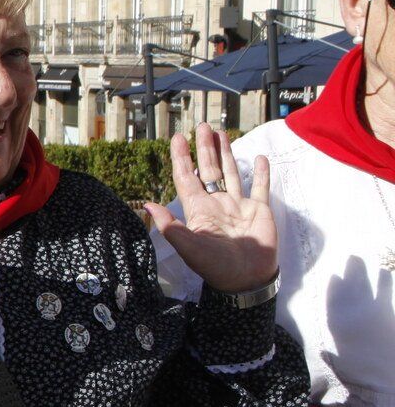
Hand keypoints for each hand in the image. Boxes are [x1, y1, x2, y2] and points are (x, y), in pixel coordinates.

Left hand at [142, 124, 276, 295]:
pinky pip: (260, 187)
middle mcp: (217, 203)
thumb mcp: (189, 246)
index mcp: (198, 209)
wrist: (246, 279)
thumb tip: (147, 205)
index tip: (178, 138)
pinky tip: (258, 158)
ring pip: (230, 173)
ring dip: (226, 153)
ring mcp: (238, 205)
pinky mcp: (259, 211)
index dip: (182, 158)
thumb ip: (170, 225)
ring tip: (221, 133)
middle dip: (204, 148)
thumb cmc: (215, 266)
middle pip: (208, 169)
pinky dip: (260, 173)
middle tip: (201, 127)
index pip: (187, 177)